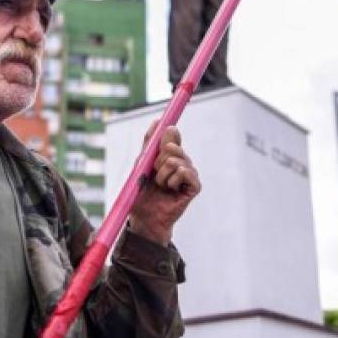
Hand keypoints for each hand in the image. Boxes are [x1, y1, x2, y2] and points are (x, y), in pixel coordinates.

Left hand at [128, 120, 200, 245]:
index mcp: (171, 154)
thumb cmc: (143, 191)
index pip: (172, 135)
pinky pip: (185, 172)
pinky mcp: (195, 185)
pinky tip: (171, 190)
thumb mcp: (142, 163)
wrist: (145, 216)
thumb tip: (158, 121)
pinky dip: (173, 181)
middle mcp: (183, 161)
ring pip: (175, 161)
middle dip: (158, 161)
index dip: (167, 134)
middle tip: (155, 174)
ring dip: (162, 175)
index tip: (163, 131)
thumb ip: (150, 143)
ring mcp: (190, 173)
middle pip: (172, 147)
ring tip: (161, 186)